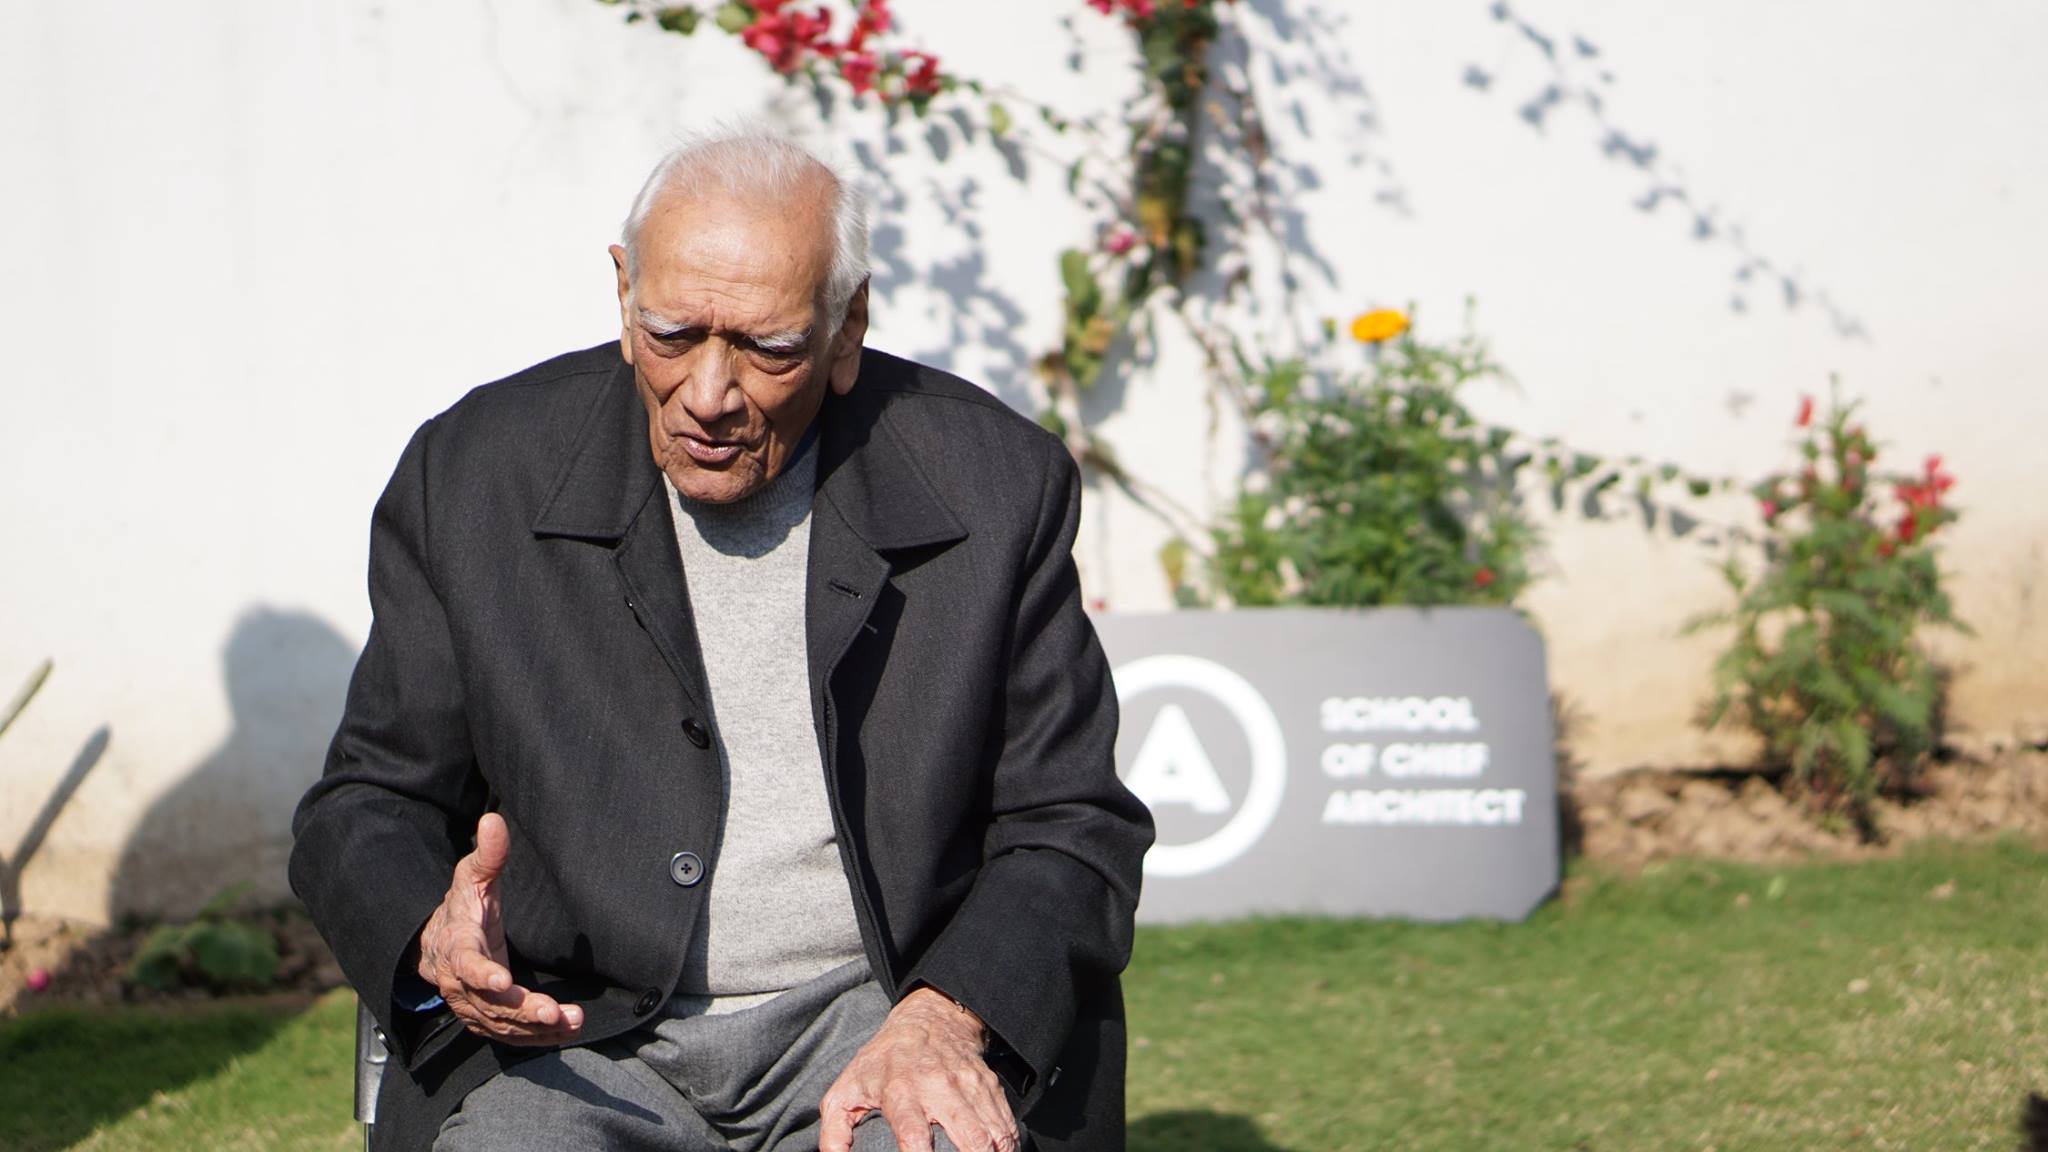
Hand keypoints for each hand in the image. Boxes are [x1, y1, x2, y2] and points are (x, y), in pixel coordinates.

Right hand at [414, 812, 582, 1045]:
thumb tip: (493, 819)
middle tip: (552, 1012)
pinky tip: (565, 1031)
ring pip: (501, 1024)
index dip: (482, 974)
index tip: (502, 981)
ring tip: (570, 1021)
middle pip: (489, 1004)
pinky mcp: (485, 1019)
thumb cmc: (462, 908)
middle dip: (521, 1011)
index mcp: (456, 948)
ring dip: (535, 1028)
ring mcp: (471, 1006)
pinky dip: (536, 1037)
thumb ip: (487, 855)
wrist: (437, 945)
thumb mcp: (471, 878)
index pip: (466, 965)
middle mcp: (460, 984)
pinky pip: (509, 1034)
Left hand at [818, 987, 1019, 1151]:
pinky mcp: (989, 1087)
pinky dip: (1008, 1145)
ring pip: (994, 1132)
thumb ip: (834, 1131)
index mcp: (901, 1090)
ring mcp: (969, 1087)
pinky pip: (1006, 1123)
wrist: (929, 1019)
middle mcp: (940, 1088)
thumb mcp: (847, 1088)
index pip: (912, 1132)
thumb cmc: (883, 1062)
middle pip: (968, 1136)